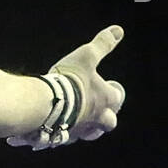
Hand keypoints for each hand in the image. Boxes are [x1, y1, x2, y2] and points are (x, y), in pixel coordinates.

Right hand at [7, 25, 125, 148]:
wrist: (49, 104)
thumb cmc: (72, 80)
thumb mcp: (87, 56)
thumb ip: (102, 44)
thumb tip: (118, 30)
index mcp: (106, 100)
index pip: (117, 97)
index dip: (114, 91)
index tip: (109, 86)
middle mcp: (97, 119)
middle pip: (109, 123)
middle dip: (106, 118)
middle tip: (97, 110)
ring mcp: (80, 130)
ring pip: (89, 133)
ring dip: (86, 127)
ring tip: (77, 120)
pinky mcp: (62, 136)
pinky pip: (65, 137)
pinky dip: (62, 131)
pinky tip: (54, 126)